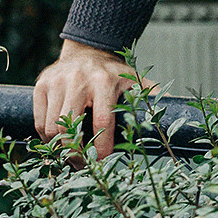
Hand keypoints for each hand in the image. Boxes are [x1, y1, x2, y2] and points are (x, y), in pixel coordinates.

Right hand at [33, 40, 148, 157]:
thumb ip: (152, 97)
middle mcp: (78, 80)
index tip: (103, 163)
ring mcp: (57, 82)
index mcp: (105, 81)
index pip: (101, 122)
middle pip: (68, 129)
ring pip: (51, 128)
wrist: (87, 51)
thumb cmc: (115, 74)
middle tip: (82, 166)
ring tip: (71, 158)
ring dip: (59, 150)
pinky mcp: (41, 85)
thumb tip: (177, 113)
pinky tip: (58, 144)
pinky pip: (40, 121)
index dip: (101, 148)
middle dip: (75, 154)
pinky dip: (46, 138)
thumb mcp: (136, 81)